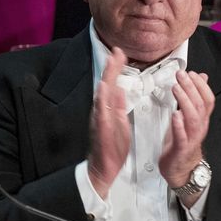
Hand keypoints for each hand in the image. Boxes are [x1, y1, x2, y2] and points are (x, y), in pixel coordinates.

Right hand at [87, 47, 129, 199]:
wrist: (104, 168)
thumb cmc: (112, 146)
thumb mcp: (120, 122)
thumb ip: (119, 106)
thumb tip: (120, 89)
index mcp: (109, 110)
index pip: (112, 85)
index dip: (116, 69)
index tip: (120, 53)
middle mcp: (102, 113)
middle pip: (105, 87)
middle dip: (111, 69)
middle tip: (116, 52)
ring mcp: (100, 121)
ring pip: (101, 99)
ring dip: (106, 82)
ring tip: (110, 66)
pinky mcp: (101, 132)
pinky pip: (102, 116)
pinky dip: (103, 104)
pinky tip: (105, 93)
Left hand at [159, 70, 214, 205]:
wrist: (182, 169)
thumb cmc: (183, 143)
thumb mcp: (190, 118)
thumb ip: (195, 99)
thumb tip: (202, 80)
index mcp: (202, 120)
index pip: (208, 99)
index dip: (201, 85)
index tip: (191, 73)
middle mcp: (199, 127)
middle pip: (200, 105)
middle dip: (191, 87)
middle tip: (181, 75)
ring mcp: (191, 138)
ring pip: (193, 118)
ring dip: (185, 101)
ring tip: (176, 89)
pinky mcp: (181, 148)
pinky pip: (182, 136)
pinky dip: (179, 125)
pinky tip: (175, 115)